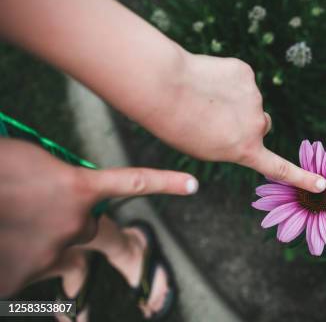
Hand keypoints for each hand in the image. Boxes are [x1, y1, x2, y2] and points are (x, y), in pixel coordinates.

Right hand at [0, 139, 196, 295]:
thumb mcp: (32, 159)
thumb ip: (60, 178)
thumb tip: (64, 191)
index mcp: (79, 188)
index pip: (133, 182)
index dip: (165, 182)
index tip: (193, 185)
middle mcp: (75, 224)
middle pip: (90, 230)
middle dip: (81, 228)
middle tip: (70, 227)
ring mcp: (50, 255)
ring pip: (57, 255)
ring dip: (39, 244)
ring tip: (14, 227)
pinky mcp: (20, 279)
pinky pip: (25, 274)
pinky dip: (13, 263)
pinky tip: (4, 246)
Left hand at [140, 52, 325, 193]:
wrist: (165, 87)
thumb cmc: (177, 125)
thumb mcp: (205, 149)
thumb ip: (232, 143)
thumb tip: (246, 127)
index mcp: (245, 150)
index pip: (280, 167)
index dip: (302, 177)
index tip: (321, 183)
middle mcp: (256, 125)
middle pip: (261, 124)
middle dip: (246, 122)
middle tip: (217, 118)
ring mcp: (254, 96)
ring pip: (248, 99)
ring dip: (233, 98)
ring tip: (203, 97)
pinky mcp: (245, 73)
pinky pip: (240, 78)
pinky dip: (227, 79)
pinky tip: (207, 79)